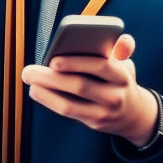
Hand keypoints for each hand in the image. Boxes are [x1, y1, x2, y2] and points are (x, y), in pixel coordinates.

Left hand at [21, 34, 158, 147]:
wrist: (135, 114)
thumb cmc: (119, 80)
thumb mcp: (125, 63)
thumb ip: (121, 48)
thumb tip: (122, 40)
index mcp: (122, 74)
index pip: (101, 66)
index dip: (77, 63)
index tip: (54, 60)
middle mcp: (115, 95)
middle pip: (80, 86)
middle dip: (51, 78)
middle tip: (28, 70)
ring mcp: (104, 112)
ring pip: (70, 104)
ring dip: (45, 92)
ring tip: (29, 79)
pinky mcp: (94, 123)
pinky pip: (68, 112)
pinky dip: (49, 101)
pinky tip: (36, 90)